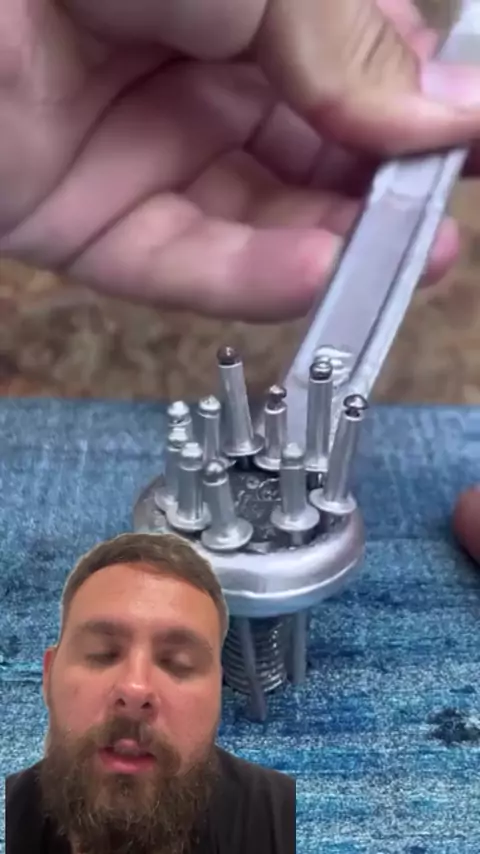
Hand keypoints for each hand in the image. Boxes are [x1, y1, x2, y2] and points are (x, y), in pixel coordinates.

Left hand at [1, 0, 479, 321]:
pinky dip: (251, 274)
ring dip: (333, 243)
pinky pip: (183, 261)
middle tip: (442, 222)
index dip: (413, 107)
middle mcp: (194, 74)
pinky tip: (317, 270)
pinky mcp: (90, 223)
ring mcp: (142, 153)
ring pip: (255, 217)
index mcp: (242, 1)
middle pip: (307, 153)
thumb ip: (348, 48)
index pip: (348, 67)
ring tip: (408, 261)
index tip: (471, 141)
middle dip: (381, 189)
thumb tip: (448, 112)